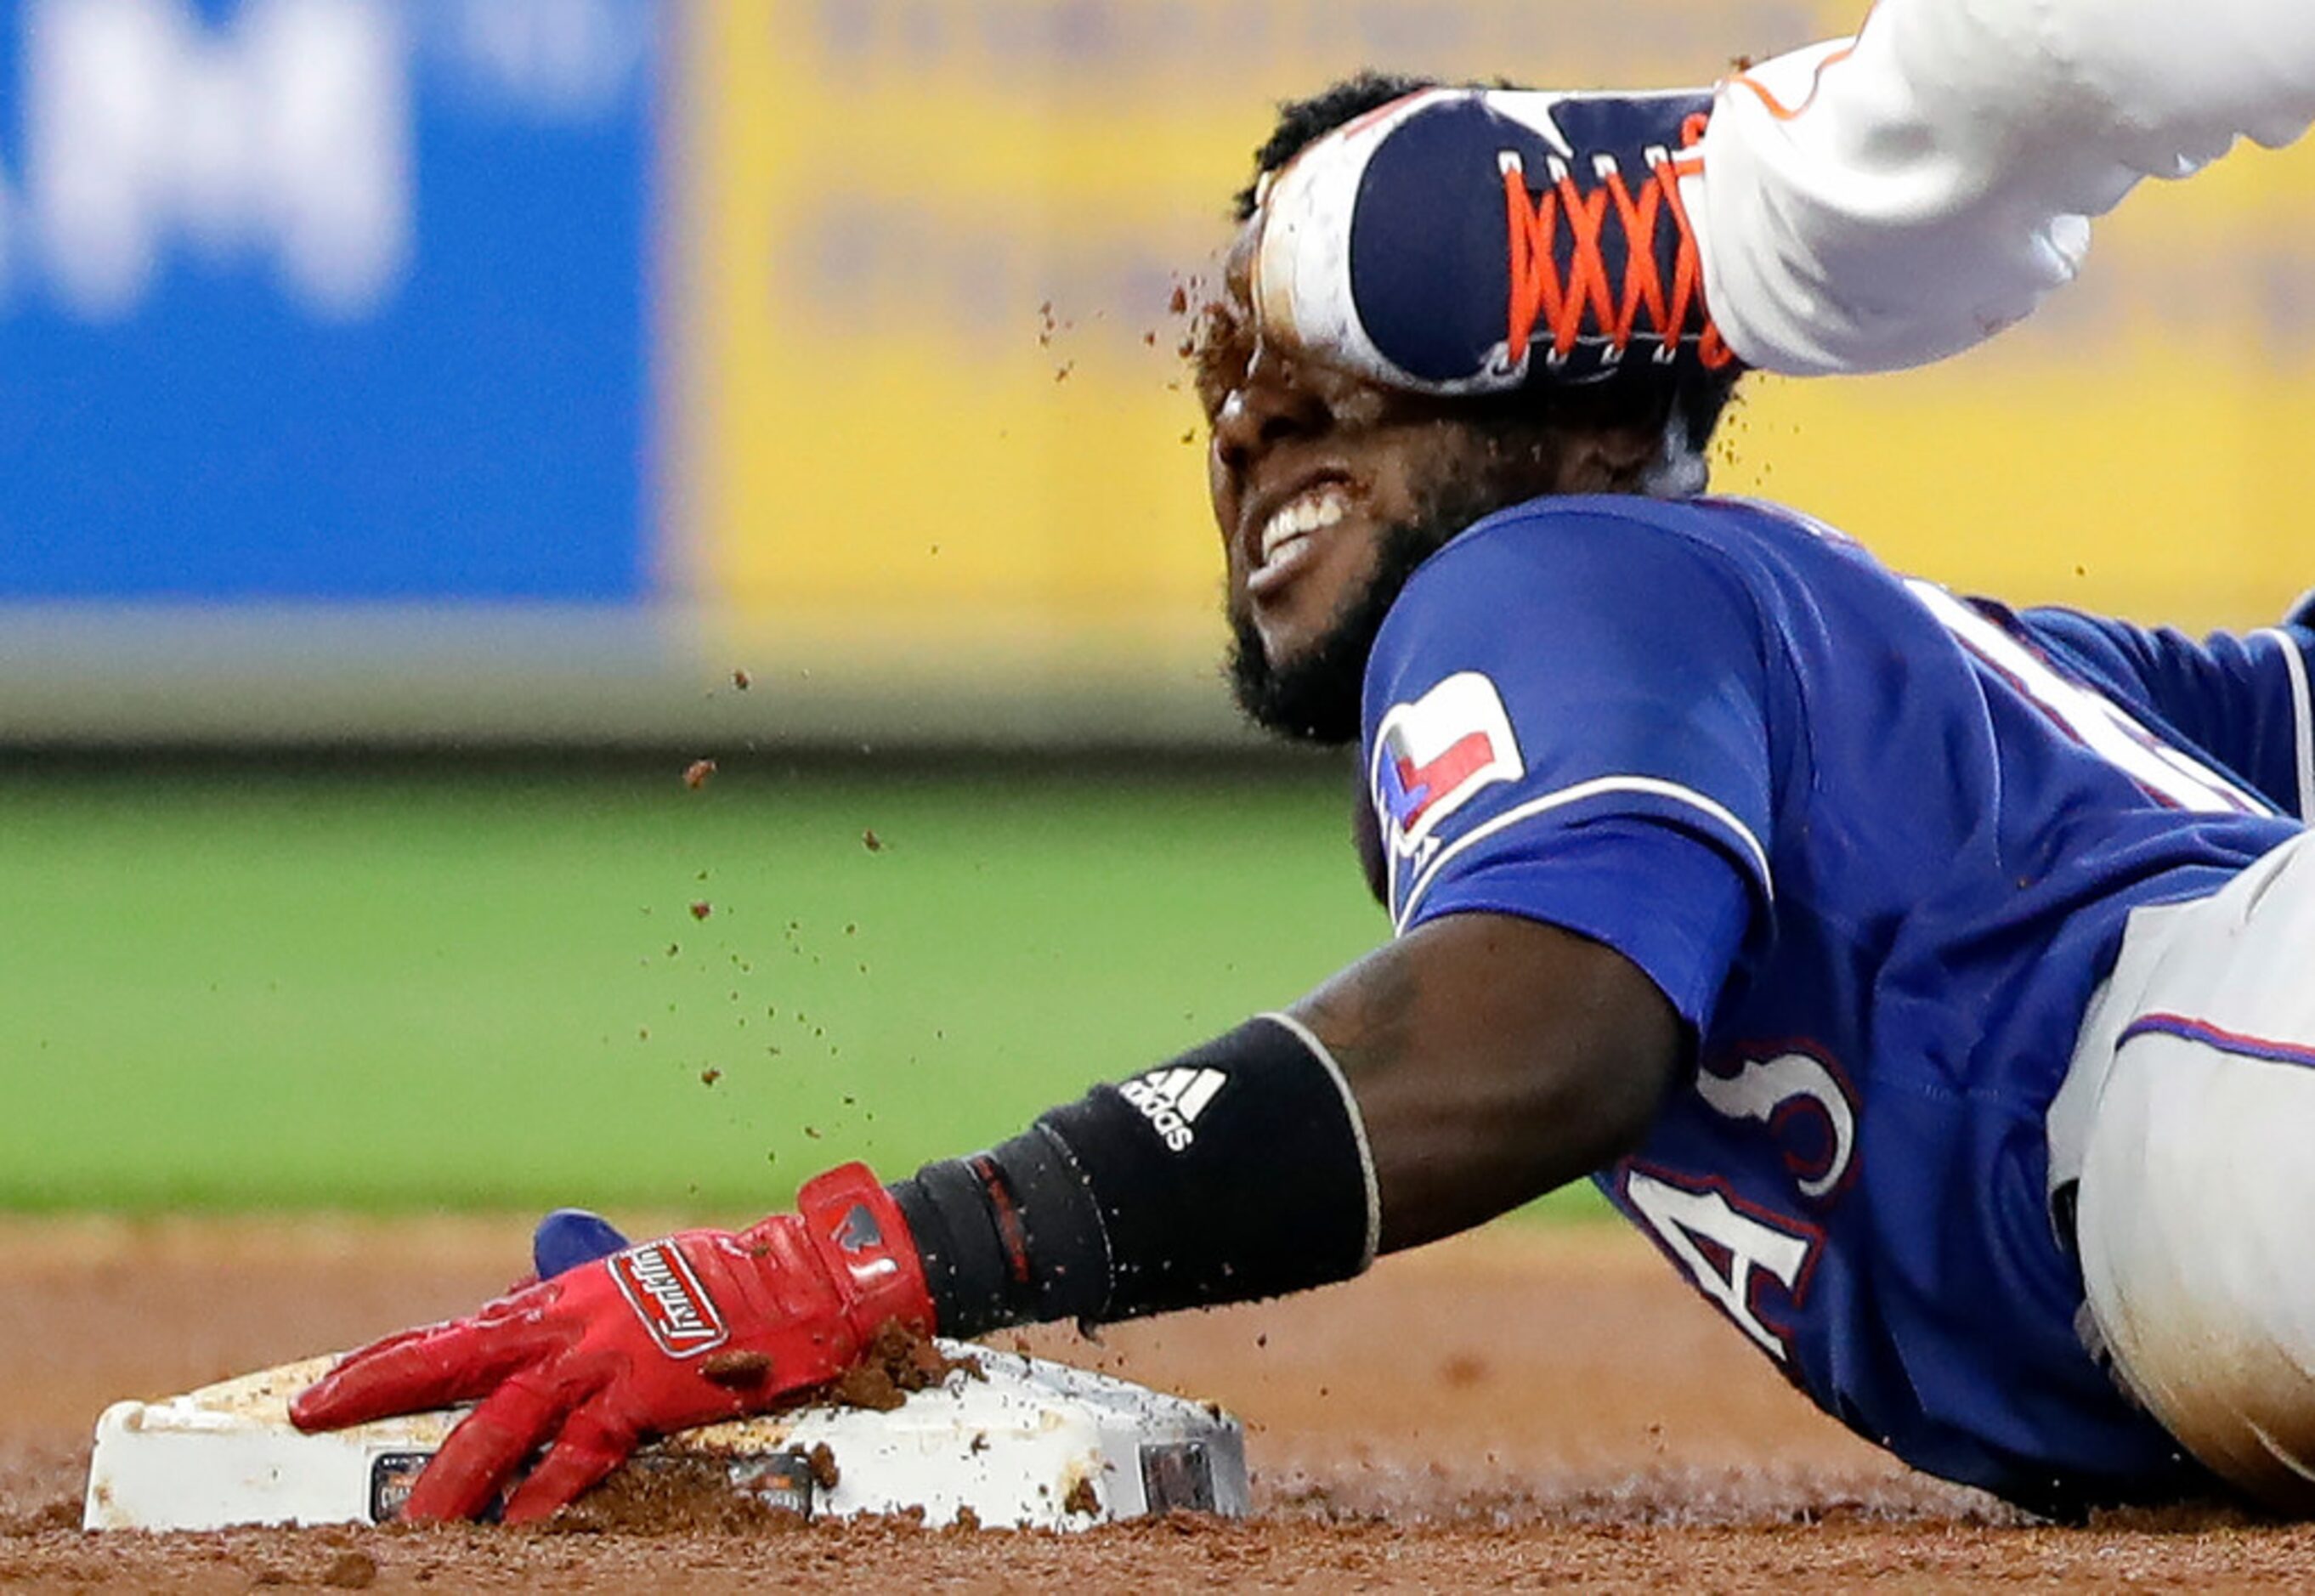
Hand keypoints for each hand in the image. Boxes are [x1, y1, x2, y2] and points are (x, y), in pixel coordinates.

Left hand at [290, 1164, 930, 1522]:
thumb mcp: (640, 1275)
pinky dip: (546, 1495)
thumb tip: (535, 1266)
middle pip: (451, 1360)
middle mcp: (569, 1323)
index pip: (453, 1333)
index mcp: (563, 1298)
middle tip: (308, 1418)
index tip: (323, 1388)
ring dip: (450, 1479)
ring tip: (406, 1525)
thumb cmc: (729, 1281)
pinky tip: (515, 1527)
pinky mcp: (647, 1396)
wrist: (805, 1279)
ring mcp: (605, 1360)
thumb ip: (578, 1281)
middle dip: (376, 1389)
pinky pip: (581, 1456)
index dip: (383, 1361)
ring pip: (502, 1424)